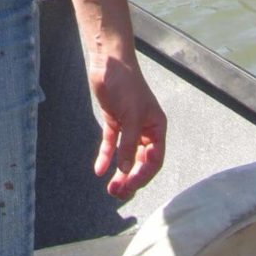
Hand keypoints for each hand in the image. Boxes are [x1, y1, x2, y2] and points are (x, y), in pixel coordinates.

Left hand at [89, 55, 166, 201]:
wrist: (108, 62)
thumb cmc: (126, 83)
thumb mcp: (131, 115)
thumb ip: (129, 144)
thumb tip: (125, 170)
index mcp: (156, 127)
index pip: (154, 160)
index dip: (143, 176)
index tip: (129, 186)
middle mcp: (145, 129)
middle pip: (140, 162)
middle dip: (130, 178)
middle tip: (117, 193)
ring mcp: (129, 126)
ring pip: (126, 156)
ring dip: (119, 172)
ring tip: (110, 188)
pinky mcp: (114, 121)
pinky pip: (111, 144)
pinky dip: (106, 157)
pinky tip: (99, 170)